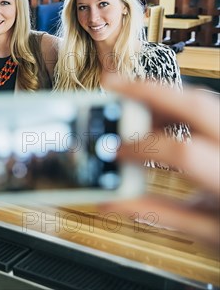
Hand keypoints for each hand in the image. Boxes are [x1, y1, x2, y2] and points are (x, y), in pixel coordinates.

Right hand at [101, 75, 219, 245]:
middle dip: (148, 92)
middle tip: (113, 87)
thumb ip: (160, 213)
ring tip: (131, 100)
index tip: (117, 152)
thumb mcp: (208, 232)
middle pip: (194, 105)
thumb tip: (113, 201)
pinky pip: (208, 107)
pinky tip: (159, 114)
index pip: (182, 151)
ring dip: (164, 95)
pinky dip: (179, 105)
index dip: (143, 148)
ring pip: (202, 100)